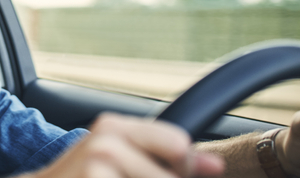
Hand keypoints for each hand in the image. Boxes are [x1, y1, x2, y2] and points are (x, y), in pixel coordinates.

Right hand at [27, 113, 223, 177]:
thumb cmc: (83, 177)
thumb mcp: (118, 157)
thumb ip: (165, 157)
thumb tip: (216, 166)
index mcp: (114, 125)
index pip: (178, 144)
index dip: (181, 168)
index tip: (167, 174)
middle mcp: (106, 139)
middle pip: (169, 174)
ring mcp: (98, 163)